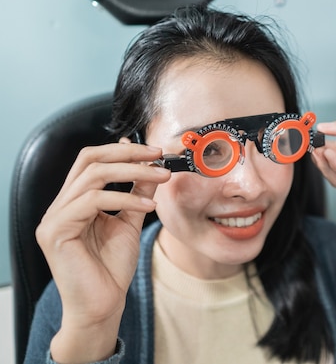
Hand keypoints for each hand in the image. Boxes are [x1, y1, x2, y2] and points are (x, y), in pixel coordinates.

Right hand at [35, 143, 170, 361]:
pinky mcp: (55, 232)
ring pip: (93, 176)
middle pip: (89, 160)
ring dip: (133, 173)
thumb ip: (138, 193)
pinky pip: (92, 201)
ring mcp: (54, 218)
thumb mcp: (131, 221)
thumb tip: (153, 167)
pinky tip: (148, 206)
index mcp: (74, 201)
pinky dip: (125, 199)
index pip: (92, 160)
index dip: (123, 150)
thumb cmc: (112, 269)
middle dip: (127, 154)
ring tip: (161, 177)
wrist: (103, 306)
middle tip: (158, 155)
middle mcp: (60, 206)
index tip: (155, 152)